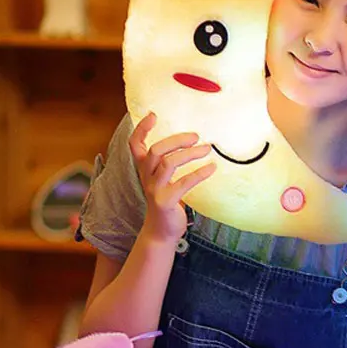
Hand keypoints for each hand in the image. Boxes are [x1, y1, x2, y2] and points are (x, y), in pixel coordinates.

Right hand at [129, 112, 215, 244]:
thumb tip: (189, 142)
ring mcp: (155, 190)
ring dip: (190, 154)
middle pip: (156, 151)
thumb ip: (168, 163)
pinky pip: (184, 183)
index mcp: (144, 170)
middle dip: (176, 140)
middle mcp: (146, 178)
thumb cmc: (166, 202)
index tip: (153, 115)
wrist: (161, 232)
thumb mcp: (163, 180)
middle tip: (196, 136)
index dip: (141, 129)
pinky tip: (211, 168)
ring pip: (169, 163)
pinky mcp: (166, 202)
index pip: (134, 145)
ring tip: (207, 149)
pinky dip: (200, 173)